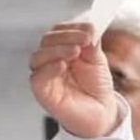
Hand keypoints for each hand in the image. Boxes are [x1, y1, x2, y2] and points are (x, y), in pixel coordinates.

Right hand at [29, 21, 118, 137]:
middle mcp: (50, 59)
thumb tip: (90, 28)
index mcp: (62, 48)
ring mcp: (45, 74)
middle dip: (67, 37)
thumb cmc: (97, 86)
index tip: (91, 29)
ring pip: (39, 56)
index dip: (73, 27)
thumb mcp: (98, 60)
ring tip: (76, 52)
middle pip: (47, 40)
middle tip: (85, 40)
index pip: (59, 31)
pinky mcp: (42, 91)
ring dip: (57, 50)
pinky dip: (49, 68)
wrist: (102, 112)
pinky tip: (62, 65)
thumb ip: (92, 44)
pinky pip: (38, 77)